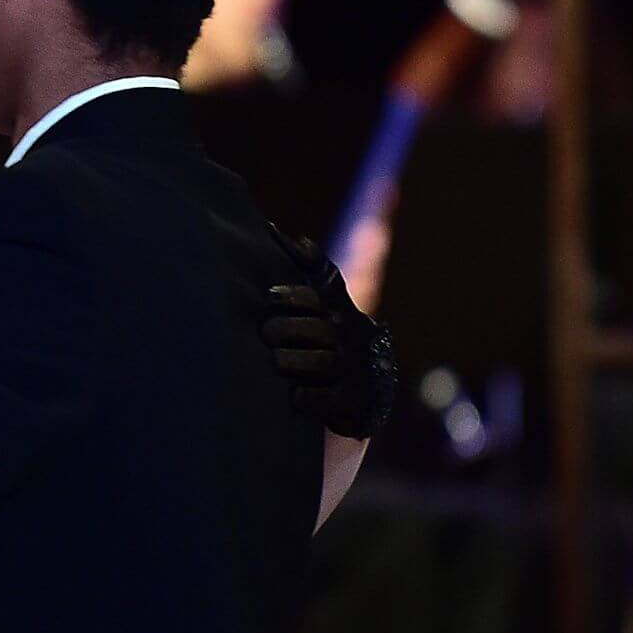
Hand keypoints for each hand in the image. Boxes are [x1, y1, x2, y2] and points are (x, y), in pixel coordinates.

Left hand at [262, 232, 397, 439]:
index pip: (318, 297)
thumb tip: (272, 227)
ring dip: (291, 362)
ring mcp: (351, 372)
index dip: (292, 297)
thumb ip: (307, 266)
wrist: (367, 392)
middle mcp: (348, 340)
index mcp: (338, 312)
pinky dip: (304, 397)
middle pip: (316, 330)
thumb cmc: (334, 336)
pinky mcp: (350, 405)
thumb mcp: (327, 301)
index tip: (269, 298)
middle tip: (265, 334)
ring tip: (275, 362)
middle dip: (285, 331)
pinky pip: (322, 399)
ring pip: (321, 362)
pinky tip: (292, 394)